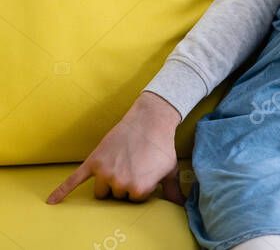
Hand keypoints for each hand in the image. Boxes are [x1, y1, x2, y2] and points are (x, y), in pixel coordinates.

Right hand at [47, 91, 183, 204]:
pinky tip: (51, 201)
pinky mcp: (94, 162)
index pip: (134, 200)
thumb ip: (172, 191)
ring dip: (108, 184)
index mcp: (139, 189)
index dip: (140, 187)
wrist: (149, 121)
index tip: (146, 174)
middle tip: (135, 165)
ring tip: (123, 165)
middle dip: (124, 185)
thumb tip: (181, 206)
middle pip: (116, 196)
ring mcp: (105, 172)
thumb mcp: (170, 170)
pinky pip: (74, 180)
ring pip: (101, 192)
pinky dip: (62, 191)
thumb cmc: (162, 147)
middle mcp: (120, 183)